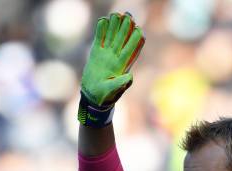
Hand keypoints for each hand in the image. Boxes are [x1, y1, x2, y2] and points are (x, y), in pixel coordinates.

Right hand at [79, 12, 144, 126]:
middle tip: (128, 15)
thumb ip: (121, 83)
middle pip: (123, 39)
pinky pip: (100, 38)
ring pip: (112, 36)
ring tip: (116, 14)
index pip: (131, 49)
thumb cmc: (105, 95)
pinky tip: (103, 20)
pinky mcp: (96, 52)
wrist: (92, 95)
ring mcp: (106, 53)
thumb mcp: (113, 90)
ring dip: (114, 25)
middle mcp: (116, 57)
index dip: (135, 39)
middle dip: (126, 27)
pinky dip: (101, 29)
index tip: (138, 28)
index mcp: (123, 65)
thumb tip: (131, 77)